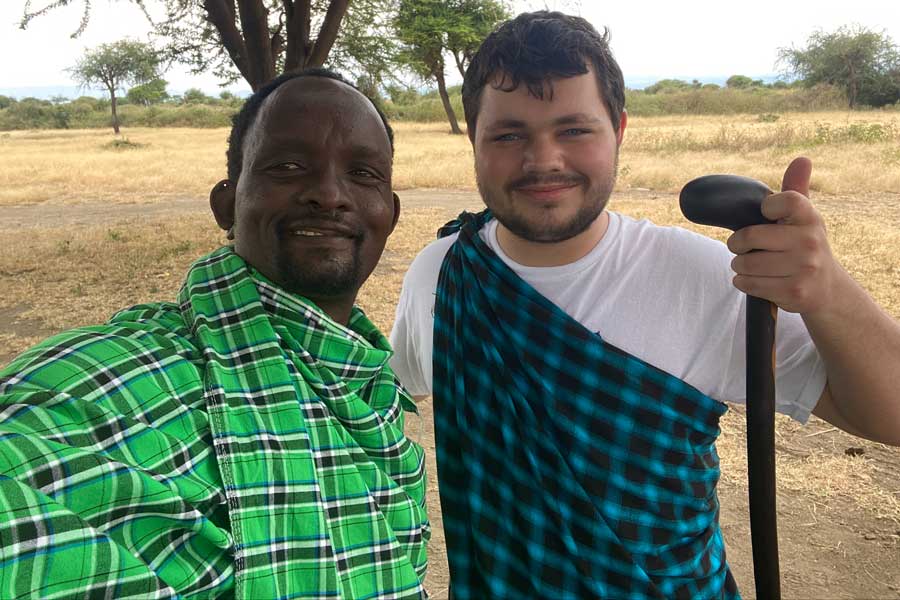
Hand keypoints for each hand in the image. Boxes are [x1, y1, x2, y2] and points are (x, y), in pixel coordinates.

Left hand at [726, 157, 840, 313]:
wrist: (827, 289)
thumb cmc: (805, 246)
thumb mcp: (805, 218)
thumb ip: (796, 189)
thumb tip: (802, 158)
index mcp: (810, 217)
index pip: (784, 200)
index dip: (766, 207)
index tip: (766, 215)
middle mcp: (810, 241)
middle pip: (749, 236)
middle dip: (737, 244)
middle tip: (741, 246)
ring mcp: (803, 268)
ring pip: (744, 263)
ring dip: (739, 265)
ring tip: (751, 264)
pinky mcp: (793, 292)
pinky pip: (748, 283)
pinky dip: (743, 282)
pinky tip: (756, 280)